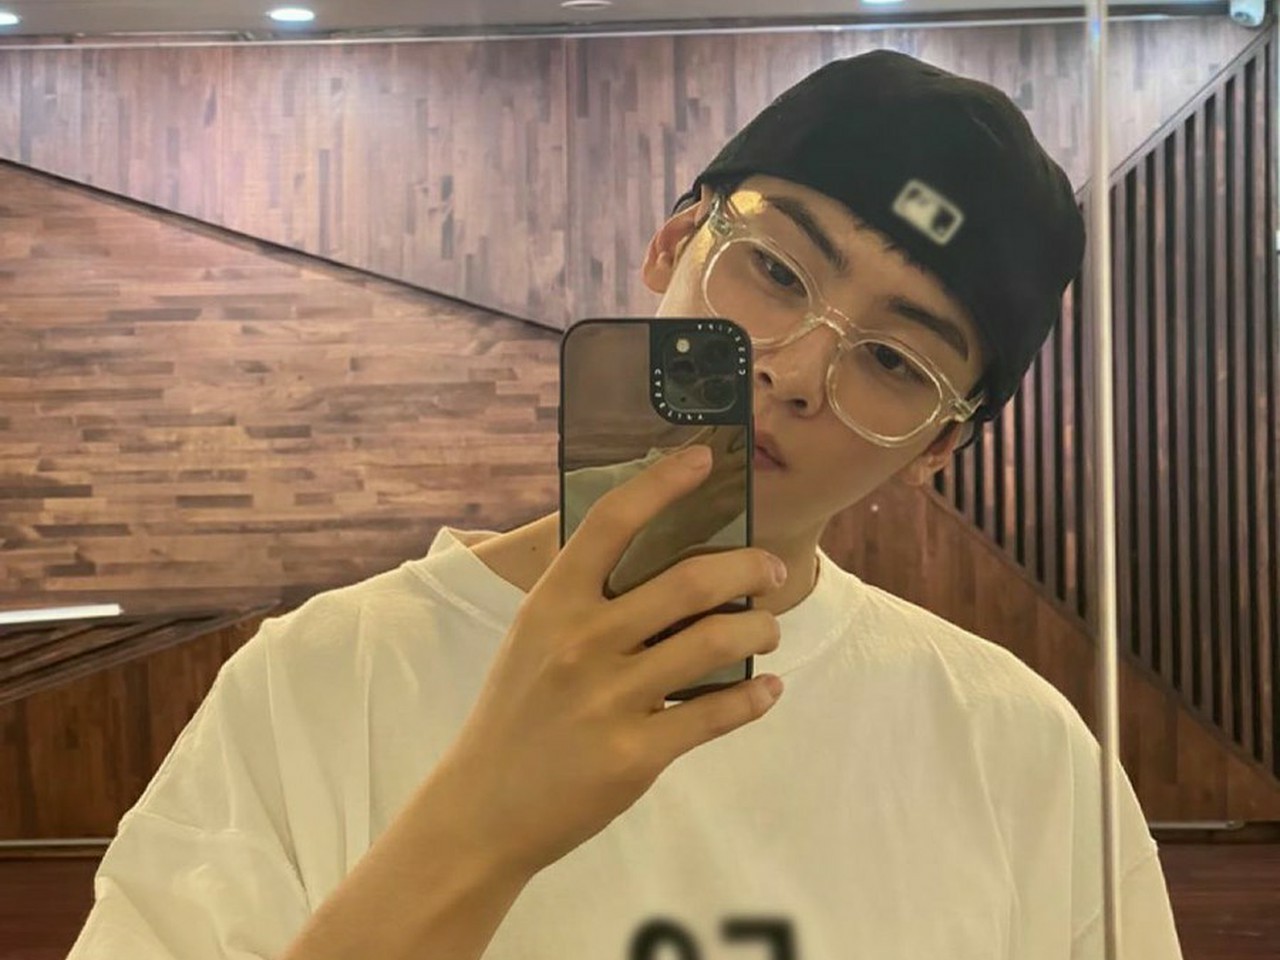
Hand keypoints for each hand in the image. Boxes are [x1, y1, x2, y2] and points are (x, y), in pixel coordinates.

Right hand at [431, 443, 785, 878]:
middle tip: (769, 570)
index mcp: (553, 602)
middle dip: (748, 568)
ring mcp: (609, 699)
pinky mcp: (635, 754)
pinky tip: (766, 689)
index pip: (613, 522)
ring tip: (767, 630)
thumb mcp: (532, 637)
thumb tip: (660, 556)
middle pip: (689, 580)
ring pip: (715, 641)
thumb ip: (584, 597)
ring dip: (760, 629)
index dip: (662, 482)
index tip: (704, 459)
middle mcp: (582, 641)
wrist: (482, 807)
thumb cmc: (515, 713)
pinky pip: (716, 713)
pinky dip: (754, 697)